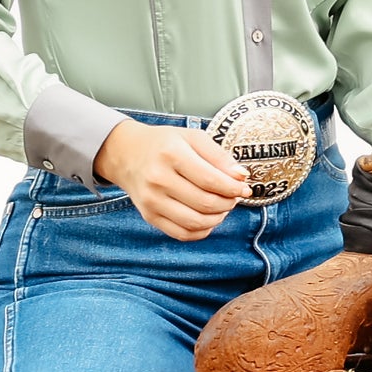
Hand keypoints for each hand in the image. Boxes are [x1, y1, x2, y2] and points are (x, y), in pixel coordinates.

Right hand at [96, 120, 251, 240]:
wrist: (126, 154)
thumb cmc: (164, 144)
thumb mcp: (192, 137)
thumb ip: (218, 155)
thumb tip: (241, 176)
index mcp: (171, 154)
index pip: (211, 180)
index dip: (234, 188)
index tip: (244, 188)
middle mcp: (158, 179)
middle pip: (205, 203)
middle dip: (228, 203)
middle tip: (234, 197)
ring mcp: (152, 201)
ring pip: (196, 222)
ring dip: (218, 218)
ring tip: (223, 207)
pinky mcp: (149, 216)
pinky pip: (182, 233)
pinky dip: (202, 230)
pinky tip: (208, 218)